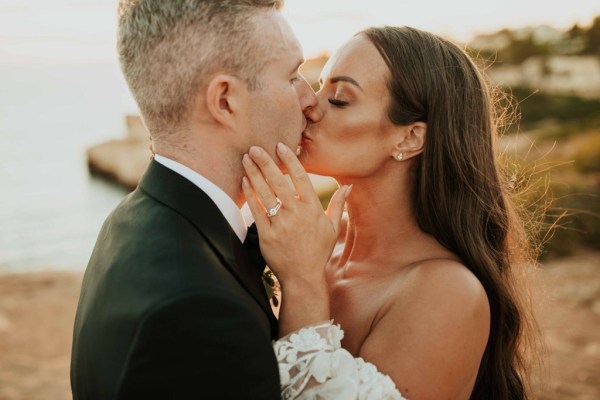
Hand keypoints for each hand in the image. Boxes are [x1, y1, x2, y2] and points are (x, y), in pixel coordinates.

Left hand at [242, 143, 351, 334]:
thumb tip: (348, 187)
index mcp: (312, 209)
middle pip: (279, 181)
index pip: (301, 177)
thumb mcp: (331, 227)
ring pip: (265, 192)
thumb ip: (338, 204)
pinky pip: (256, 210)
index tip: (280, 146)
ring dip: (254, 173)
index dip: (290, 160)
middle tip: (255, 147)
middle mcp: (296, 213)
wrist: (303, 277)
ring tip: (246, 159)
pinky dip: (250, 194)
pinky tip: (244, 181)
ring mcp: (281, 223)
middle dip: (265, 162)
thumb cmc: (318, 252)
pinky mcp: (266, 234)